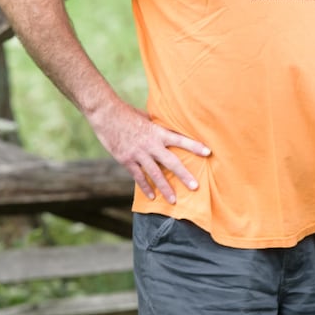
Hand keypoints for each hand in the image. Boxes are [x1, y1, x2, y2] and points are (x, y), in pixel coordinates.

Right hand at [87, 99, 210, 203]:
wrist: (105, 114)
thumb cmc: (128, 114)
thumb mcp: (147, 118)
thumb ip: (159, 127)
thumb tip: (172, 129)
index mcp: (158, 132)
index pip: (180, 139)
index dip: (194, 146)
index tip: (208, 152)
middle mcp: (150, 144)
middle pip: (170, 162)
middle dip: (183, 175)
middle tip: (195, 187)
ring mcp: (138, 153)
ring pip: (154, 174)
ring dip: (165, 188)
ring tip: (173, 200)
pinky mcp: (126, 160)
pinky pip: (138, 177)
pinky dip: (145, 187)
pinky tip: (152, 197)